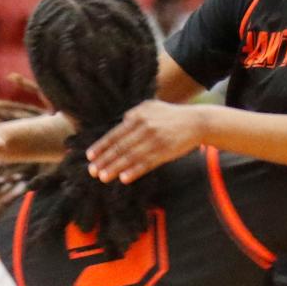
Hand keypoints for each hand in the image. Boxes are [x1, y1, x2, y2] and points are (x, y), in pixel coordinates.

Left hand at [87, 100, 204, 183]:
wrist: (196, 122)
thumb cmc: (170, 115)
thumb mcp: (150, 107)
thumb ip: (134, 114)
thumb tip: (120, 122)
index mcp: (138, 116)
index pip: (115, 134)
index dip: (101, 146)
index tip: (90, 156)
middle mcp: (145, 128)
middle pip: (120, 147)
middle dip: (104, 160)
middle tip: (92, 171)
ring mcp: (155, 141)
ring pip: (131, 157)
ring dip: (115, 168)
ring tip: (103, 177)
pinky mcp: (165, 152)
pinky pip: (147, 164)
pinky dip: (135, 171)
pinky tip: (124, 178)